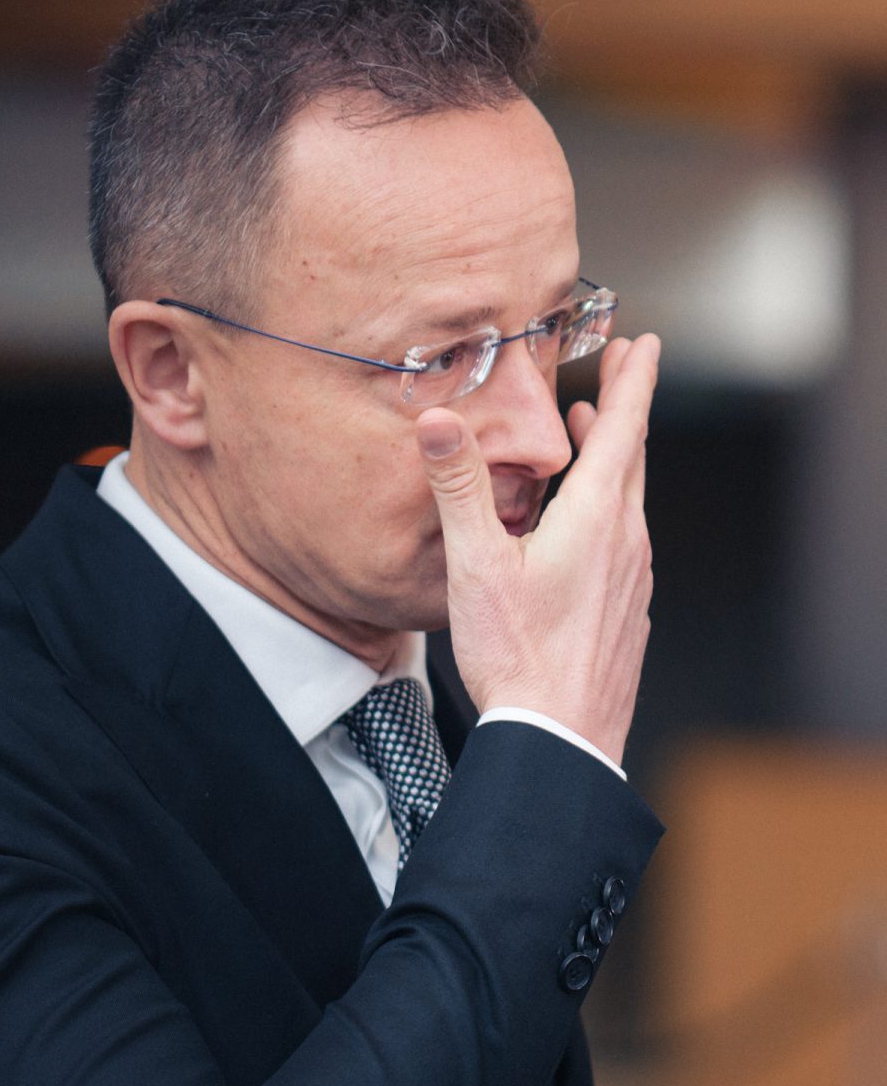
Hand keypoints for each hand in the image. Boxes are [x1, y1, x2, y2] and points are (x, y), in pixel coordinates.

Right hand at [415, 334, 660, 764]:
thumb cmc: (518, 656)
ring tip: (588, 442)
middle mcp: (626, 543)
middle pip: (632, 459)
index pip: (624, 430)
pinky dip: (608, 511)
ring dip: (611, 462)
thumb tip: (441, 421)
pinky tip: (580, 531)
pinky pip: (623, 542)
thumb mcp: (477, 564)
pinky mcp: (626, 612)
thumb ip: (460, 488)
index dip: (632, 382)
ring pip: (628, 502)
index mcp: (597, 520)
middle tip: (618, 373)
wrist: (561, 740)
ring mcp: (632, 580)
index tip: (644, 345)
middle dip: (623, 410)